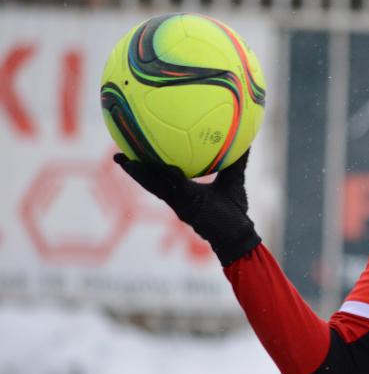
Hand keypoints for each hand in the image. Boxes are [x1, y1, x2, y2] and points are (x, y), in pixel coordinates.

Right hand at [114, 151, 260, 265]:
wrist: (238, 234)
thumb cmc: (235, 210)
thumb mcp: (234, 180)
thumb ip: (237, 161)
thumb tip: (245, 139)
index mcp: (183, 191)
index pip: (160, 174)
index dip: (148, 162)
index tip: (136, 146)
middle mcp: (176, 197)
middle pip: (149, 179)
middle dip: (133, 167)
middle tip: (117, 153)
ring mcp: (179, 204)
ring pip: (153, 186)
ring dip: (138, 174)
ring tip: (122, 160)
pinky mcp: (187, 208)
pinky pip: (175, 190)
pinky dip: (168, 178)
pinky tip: (164, 166)